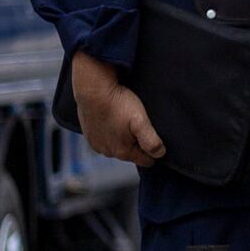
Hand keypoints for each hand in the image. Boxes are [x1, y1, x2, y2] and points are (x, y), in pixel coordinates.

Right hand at [70, 49, 165, 165]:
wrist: (92, 90)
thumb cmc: (119, 104)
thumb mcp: (141, 121)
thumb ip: (151, 141)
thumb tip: (160, 154)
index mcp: (123, 152)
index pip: (146, 161)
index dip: (155, 150)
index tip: (156, 136)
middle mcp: (108, 152)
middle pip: (132, 153)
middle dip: (139, 143)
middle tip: (141, 124)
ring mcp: (97, 144)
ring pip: (118, 146)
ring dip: (124, 137)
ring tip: (127, 119)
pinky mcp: (89, 135)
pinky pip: (105, 138)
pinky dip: (111, 132)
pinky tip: (114, 118)